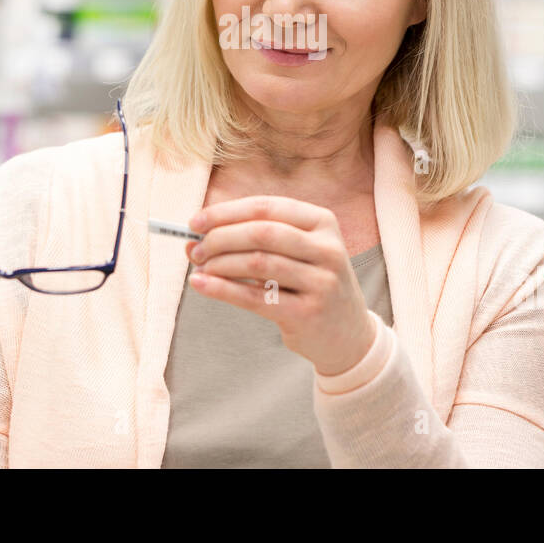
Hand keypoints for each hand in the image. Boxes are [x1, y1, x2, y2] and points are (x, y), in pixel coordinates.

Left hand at [185, 196, 376, 375]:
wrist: (348, 335)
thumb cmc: (311, 285)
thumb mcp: (295, 254)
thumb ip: (252, 241)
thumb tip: (195, 237)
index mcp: (322, 222)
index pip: (266, 207)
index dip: (226, 212)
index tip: (195, 222)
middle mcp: (327, 248)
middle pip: (261, 232)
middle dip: (220, 238)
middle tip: (196, 249)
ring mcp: (322, 282)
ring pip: (257, 263)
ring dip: (219, 264)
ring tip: (199, 268)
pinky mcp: (308, 313)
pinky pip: (255, 298)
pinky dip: (222, 289)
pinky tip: (201, 285)